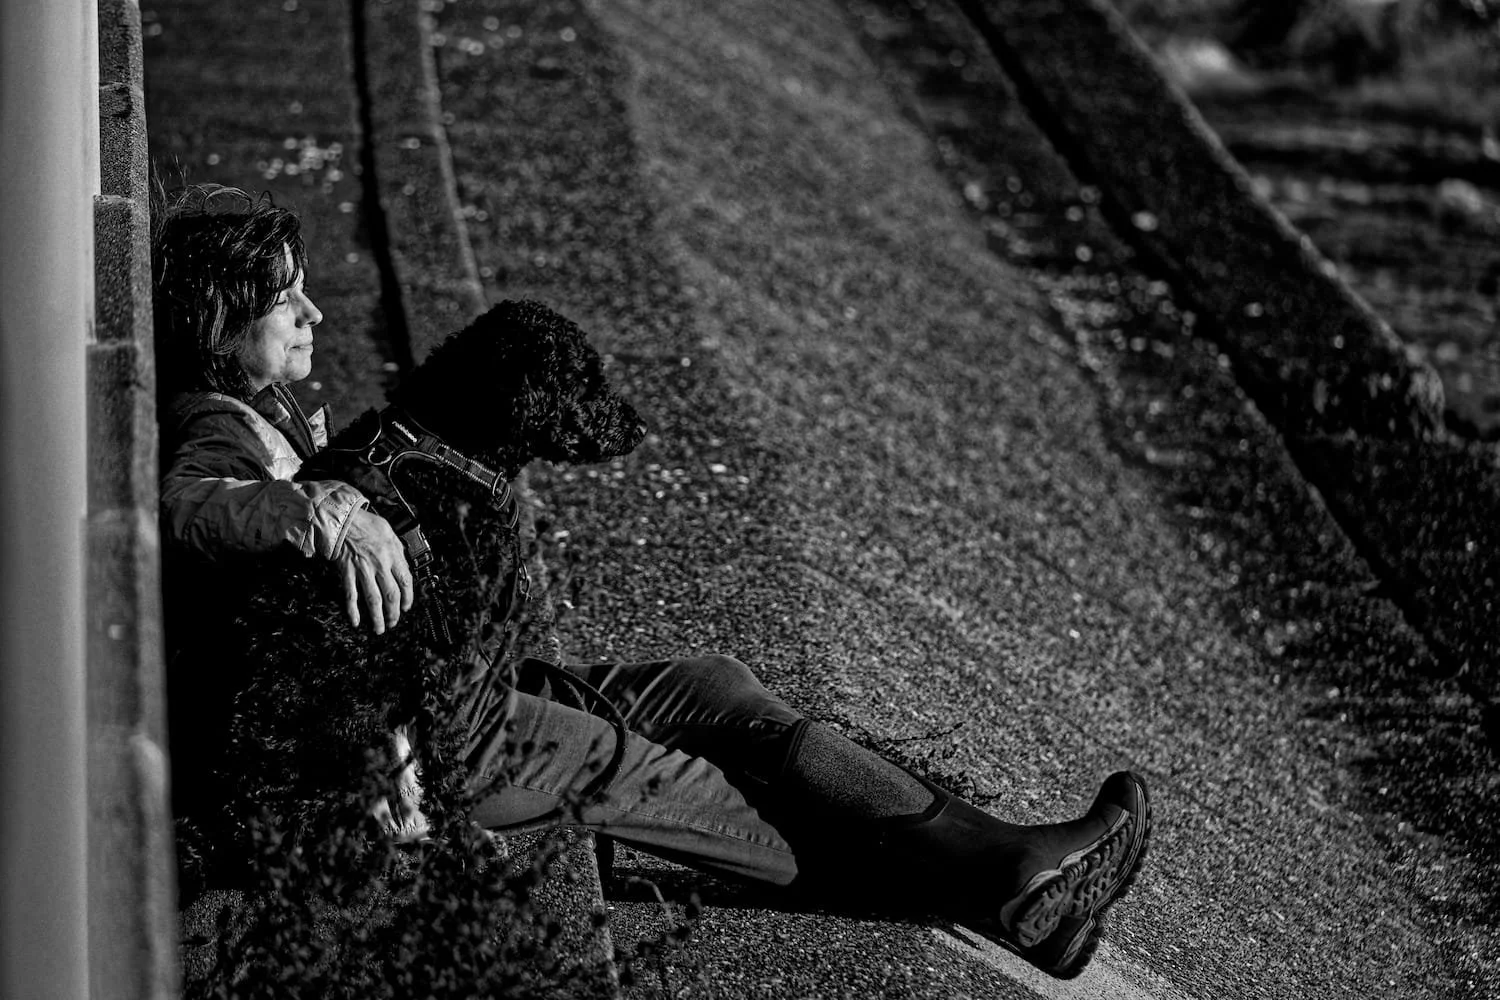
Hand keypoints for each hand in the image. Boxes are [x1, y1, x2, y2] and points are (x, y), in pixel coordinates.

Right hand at [334, 506, 413, 634]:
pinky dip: (353, 610)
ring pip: (374, 599)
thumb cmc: (366, 523)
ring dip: (377, 617)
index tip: (406, 607)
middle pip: (392, 595)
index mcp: (393, 555)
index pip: (406, 582)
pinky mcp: (347, 572)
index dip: (408, 598)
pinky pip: (351, 595)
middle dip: (394, 613)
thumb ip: (397, 551)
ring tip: (379, 629)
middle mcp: (381, 565)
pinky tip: (356, 622)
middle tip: (393, 623)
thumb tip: (403, 565)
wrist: (343, 519)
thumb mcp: (390, 533)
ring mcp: (363, 570)